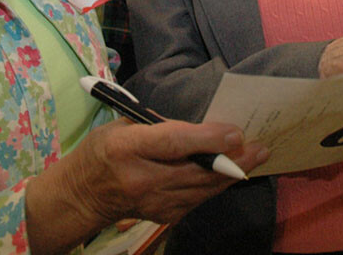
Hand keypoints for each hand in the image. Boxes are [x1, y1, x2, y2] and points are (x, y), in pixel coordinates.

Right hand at [25, 119, 266, 252]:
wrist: (81, 196)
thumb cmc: (102, 151)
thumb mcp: (123, 126)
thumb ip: (159, 127)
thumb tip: (200, 130)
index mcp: (126, 148)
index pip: (172, 144)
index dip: (207, 139)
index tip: (235, 133)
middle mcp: (141, 179)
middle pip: (195, 171)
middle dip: (232, 160)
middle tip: (260, 148)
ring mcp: (153, 203)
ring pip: (202, 189)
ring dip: (232, 174)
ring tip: (256, 157)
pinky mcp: (162, 216)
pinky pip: (197, 199)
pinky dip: (215, 185)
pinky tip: (232, 173)